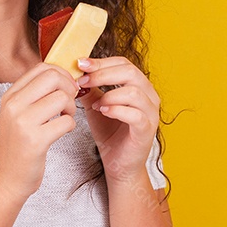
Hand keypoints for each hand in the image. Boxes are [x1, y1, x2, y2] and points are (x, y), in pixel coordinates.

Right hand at [0, 62, 79, 200]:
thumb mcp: (17, 114)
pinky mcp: (35, 141)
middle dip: (68, 88)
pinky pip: (66, 122)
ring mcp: (23, 123)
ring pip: (62, 98)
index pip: (41, 68)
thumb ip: (33, 94)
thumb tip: (62, 76)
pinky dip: (70, 126)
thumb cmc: (17, 146)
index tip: (67, 88)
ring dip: (71, 108)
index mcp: (10, 96)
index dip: (61, 74)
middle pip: (53, 78)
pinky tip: (62, 132)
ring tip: (64, 119)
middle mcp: (13, 106)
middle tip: (68, 104)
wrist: (6, 179)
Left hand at [75, 56, 160, 180]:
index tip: (80, 64)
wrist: (118, 164)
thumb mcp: (96, 106)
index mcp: (138, 86)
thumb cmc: (110, 134)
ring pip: (133, 92)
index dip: (101, 62)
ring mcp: (150, 113)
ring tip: (95, 103)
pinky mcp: (147, 130)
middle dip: (103, 74)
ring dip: (109, 94)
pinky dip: (116, 110)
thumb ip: (90, 89)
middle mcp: (149, 96)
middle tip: (83, 80)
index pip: (123, 63)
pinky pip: (135, 114)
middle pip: (130, 72)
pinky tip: (102, 111)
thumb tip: (76, 72)